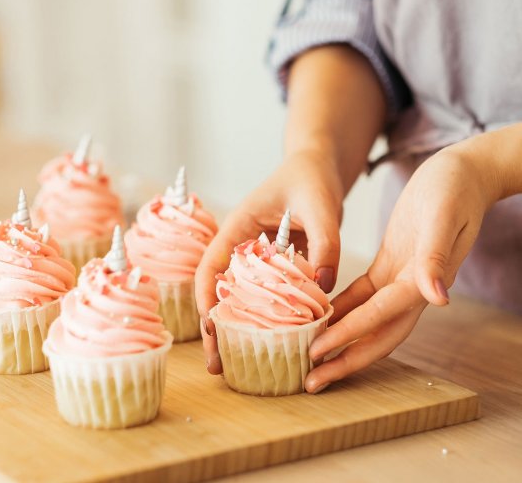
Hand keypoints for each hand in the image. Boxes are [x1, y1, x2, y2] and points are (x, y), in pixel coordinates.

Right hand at [195, 149, 343, 373]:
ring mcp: (260, 258)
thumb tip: (324, 287)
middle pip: (221, 290)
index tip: (210, 329)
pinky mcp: (279, 266)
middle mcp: (243, 246)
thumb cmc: (312, 177)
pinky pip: (271, 295)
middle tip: (216, 363)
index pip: (210, 265)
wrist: (319, 167)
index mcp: (238, 227)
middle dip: (216, 327)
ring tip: (237, 364)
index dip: (205, 297)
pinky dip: (271, 319)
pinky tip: (276, 342)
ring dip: (240, 329)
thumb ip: (325, 242)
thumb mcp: (320, 205)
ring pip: (244, 297)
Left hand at [305, 146, 496, 392]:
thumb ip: (438, 257)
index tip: (318, 355)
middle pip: (376, 335)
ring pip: (367, 319)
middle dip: (344, 360)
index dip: (348, 337)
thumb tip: (439, 298)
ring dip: (340, 340)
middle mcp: (411, 287)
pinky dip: (342, 307)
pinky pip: (363, 294)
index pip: (379, 317)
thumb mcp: (443, 217)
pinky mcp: (391, 263)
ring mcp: (400, 277)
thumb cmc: (454, 190)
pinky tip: (319, 314)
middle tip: (311, 381)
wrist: (462, 174)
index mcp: (421, 279)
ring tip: (309, 357)